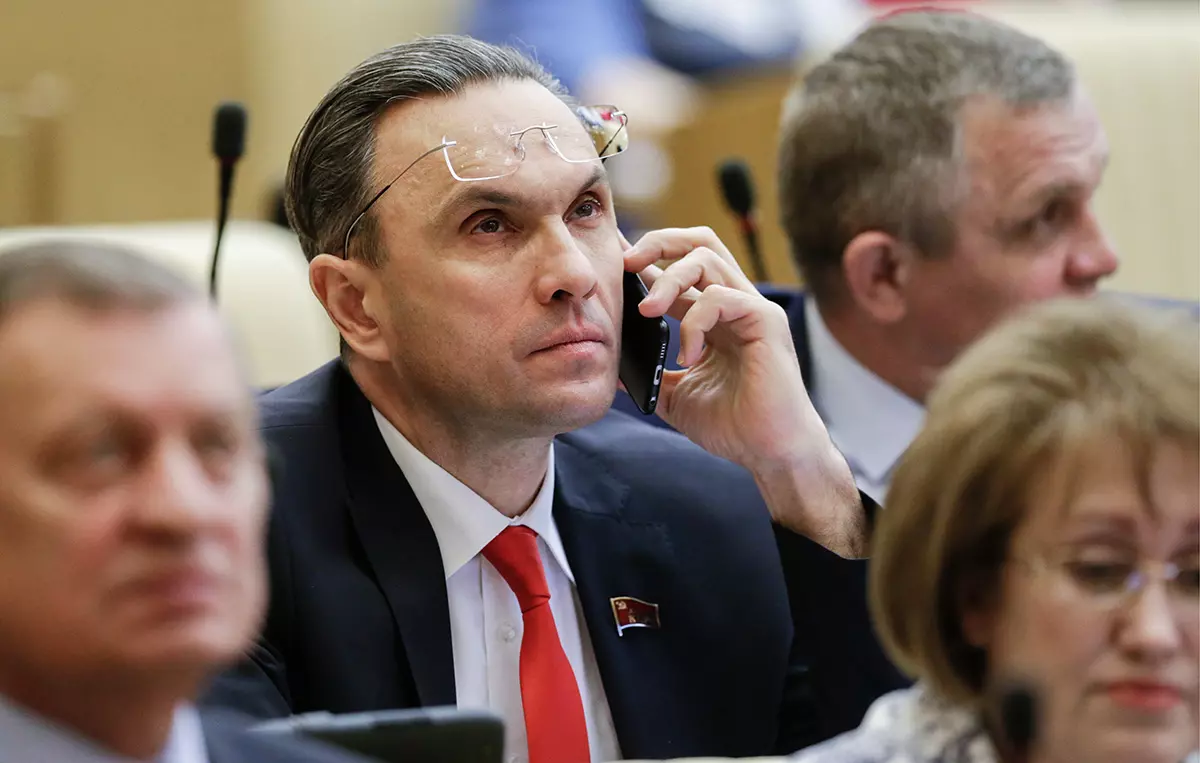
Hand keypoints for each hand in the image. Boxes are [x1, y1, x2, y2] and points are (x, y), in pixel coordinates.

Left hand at [623, 227, 867, 556]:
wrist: (769, 454)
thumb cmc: (733, 427)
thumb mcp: (674, 396)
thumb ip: (649, 374)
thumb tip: (610, 366)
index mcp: (712, 316)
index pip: (678, 267)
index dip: (646, 257)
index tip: (611, 258)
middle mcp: (733, 304)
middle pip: (698, 242)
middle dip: (658, 242)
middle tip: (625, 263)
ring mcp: (751, 308)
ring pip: (706, 258)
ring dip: (667, 280)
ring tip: (646, 311)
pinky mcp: (765, 321)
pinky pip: (720, 297)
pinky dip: (695, 322)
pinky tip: (689, 356)